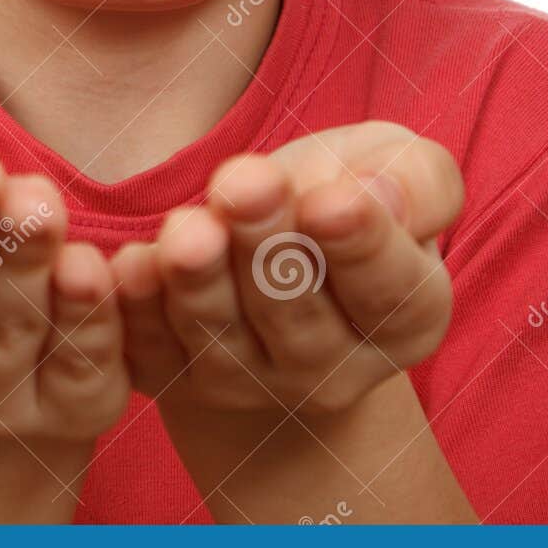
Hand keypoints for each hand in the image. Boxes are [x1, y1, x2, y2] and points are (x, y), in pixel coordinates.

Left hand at [110, 122, 462, 416]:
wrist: (273, 240)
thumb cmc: (346, 188)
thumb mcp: (402, 166)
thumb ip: (418, 182)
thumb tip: (382, 199)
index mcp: (405, 317)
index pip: (387, 288)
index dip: (357, 245)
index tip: (330, 202)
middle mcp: (332, 370)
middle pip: (296, 315)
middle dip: (266, 248)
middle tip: (244, 186)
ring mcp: (249, 382)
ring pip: (220, 336)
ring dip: (199, 282)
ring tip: (188, 228)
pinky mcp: (177, 377)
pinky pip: (151, 350)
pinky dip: (137, 309)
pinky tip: (129, 265)